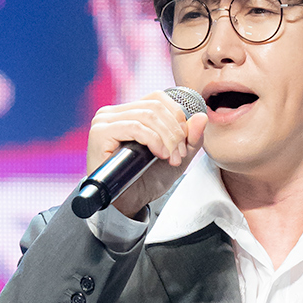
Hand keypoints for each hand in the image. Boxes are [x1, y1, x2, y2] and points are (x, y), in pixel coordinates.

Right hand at [86, 91, 207, 217]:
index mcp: (128, 112)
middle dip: (175, 132)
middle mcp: (113, 112)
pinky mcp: (100, 133)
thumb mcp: (176, 157)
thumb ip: (191, 138)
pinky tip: (160, 155)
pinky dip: (154, 140)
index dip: (177, 116)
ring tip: (171, 159)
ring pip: (148, 116)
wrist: (128, 203)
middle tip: (180, 155)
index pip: (157, 98)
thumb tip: (202, 116)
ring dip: (167, 138)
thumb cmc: (147, 180)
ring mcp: (104, 121)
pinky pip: (135, 127)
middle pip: (155, 107)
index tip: (184, 143)